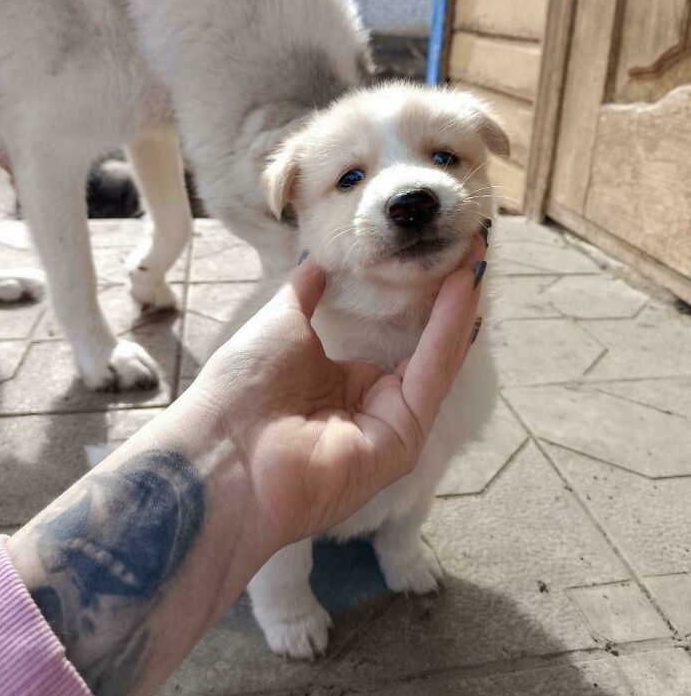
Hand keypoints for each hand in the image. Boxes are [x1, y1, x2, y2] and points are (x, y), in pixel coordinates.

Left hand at [195, 235, 486, 549]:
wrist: (219, 454)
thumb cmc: (241, 388)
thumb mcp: (280, 321)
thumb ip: (307, 290)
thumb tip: (319, 257)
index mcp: (341, 380)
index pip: (396, 334)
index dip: (416, 291)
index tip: (433, 246)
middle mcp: (371, 403)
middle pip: (425, 344)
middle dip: (447, 294)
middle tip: (469, 242)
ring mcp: (391, 425)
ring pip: (437, 357)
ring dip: (459, 305)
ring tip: (475, 253)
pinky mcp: (403, 442)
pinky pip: (431, 377)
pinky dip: (448, 330)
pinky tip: (460, 287)